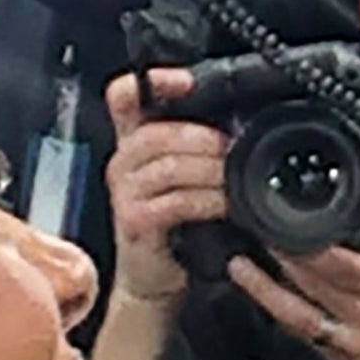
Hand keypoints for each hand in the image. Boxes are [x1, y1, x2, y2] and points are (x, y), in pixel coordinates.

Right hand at [99, 70, 224, 309]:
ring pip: (169, 165)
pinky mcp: (133, 220)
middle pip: (158, 132)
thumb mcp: (183, 177)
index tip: (184, 81)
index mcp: (133, 142)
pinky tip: (224, 204)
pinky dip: (205, 200)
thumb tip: (236, 120)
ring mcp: (124, 191)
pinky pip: (174, 200)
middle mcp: (122, 161)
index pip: (125, 97)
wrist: (155, 278)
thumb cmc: (174, 225)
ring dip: (209, 169)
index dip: (152, 82)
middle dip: (204, 138)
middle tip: (235, 148)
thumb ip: (194, 146)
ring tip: (234, 178)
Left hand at [226, 205, 359, 359]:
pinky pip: (304, 334)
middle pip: (316, 284)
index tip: (293, 217)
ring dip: (265, 289)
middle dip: (283, 255)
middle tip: (256, 226)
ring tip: (239, 265)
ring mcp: (350, 345)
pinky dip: (281, 314)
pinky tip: (262, 298)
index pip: (349, 266)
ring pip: (299, 313)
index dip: (315, 244)